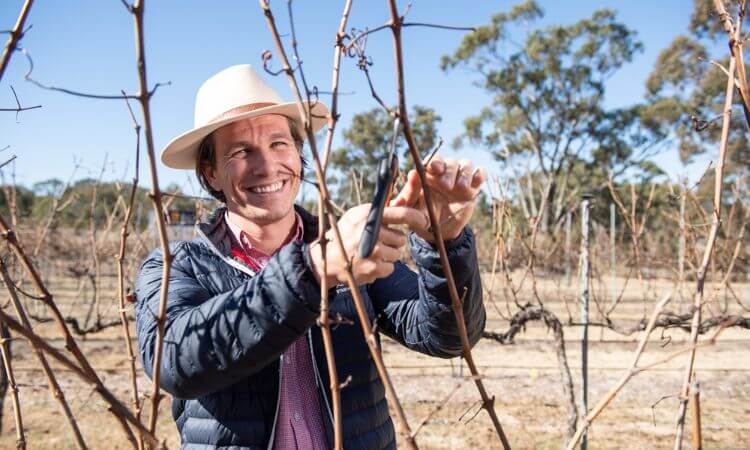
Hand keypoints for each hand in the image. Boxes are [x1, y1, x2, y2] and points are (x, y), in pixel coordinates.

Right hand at [309, 204, 428, 286]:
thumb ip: (377, 210)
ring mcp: (373, 251)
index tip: (424, 222)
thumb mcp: (355, 216)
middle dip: (392, 242)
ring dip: (387, 256)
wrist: (325, 260)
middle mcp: (371, 232)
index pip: (401, 214)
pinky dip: (382, 268)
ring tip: (370, 254)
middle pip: (401, 239)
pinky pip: (391, 267)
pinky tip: (368, 264)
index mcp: (368, 216)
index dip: (416, 217)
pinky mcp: (374, 267)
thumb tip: (400, 198)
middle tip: (376, 244)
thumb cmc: (344, 234)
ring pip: (397, 254)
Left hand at [389, 157, 485, 242]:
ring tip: (462, 188)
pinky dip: (479, 174)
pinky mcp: (473, 188)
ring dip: (464, 174)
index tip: (433, 168)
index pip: (432, 161)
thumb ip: (407, 194)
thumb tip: (411, 174)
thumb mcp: (411, 209)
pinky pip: (480, 174)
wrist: (438, 233)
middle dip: (448, 171)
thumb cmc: (421, 217)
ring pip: (465, 165)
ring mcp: (459, 180)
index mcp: (428, 176)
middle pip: (449, 162)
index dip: (434, 162)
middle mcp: (444, 174)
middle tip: (445, 186)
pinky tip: (475, 182)